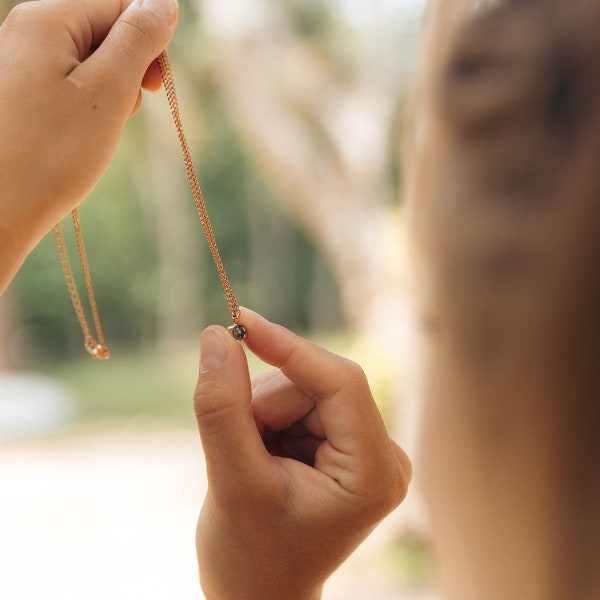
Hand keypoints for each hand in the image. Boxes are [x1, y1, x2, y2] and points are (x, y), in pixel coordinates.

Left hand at [0, 0, 177, 291]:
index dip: (149, 43)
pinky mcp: (19, 88)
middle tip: (122, 111)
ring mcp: (19, 59)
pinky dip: (87, 103)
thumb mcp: (109, 91)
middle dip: (127, 68)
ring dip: (110, 90)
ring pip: (89, 58)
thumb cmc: (53, 152)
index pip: (122, 5)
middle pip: (104, 28)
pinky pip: (68, 81)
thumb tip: (163, 4)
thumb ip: (138, 40)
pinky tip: (80, 132)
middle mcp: (27, 28)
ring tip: (98, 127)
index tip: (151, 88)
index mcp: (48, 17)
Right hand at [195, 308, 410, 599]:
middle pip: (314, 385)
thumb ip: (222, 407)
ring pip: (299, 390)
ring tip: (249, 465)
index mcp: (375, 472)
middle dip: (263, 406)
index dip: (289, 347)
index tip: (241, 322)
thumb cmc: (249, 555)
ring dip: (259, 416)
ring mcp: (363, 448)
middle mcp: (381, 454)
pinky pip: (295, 402)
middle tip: (236, 450)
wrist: (257, 593)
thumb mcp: (232, 481)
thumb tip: (216, 336)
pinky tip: (260, 460)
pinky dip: (265, 422)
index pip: (340, 382)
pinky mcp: (341, 442)